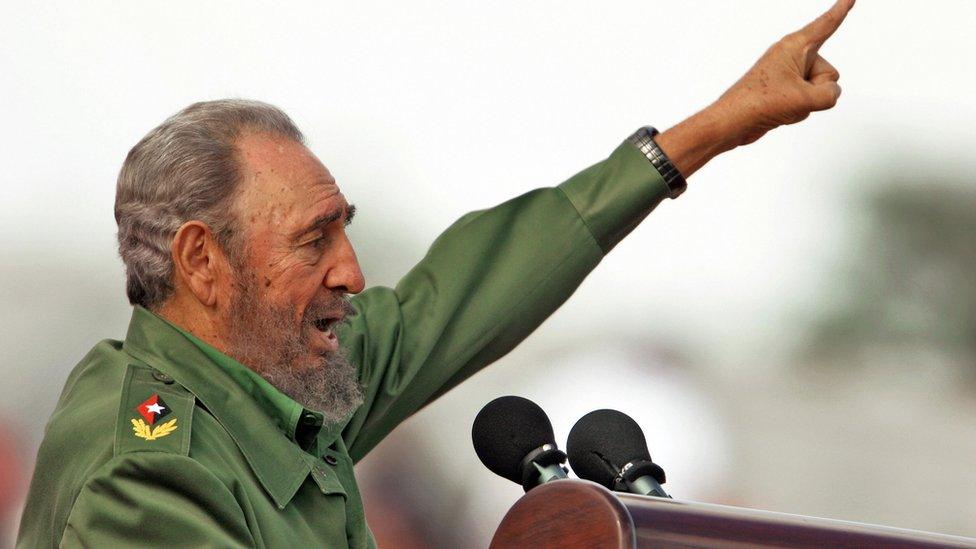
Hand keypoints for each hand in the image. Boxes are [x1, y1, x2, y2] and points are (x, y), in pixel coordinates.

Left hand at [655, 0, 854, 178]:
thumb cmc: (758, 103)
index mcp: (794, 46)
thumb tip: (830, 94)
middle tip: (789, 96)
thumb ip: (830, 94)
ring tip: (781, 104)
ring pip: (819, 91)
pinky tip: (780, 112)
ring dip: (807, 103)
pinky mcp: (784, 91)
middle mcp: (792, 56)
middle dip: (818, 90)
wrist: (732, 122)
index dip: (840, 11)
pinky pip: (807, 101)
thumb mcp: (804, 99)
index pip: (825, 26)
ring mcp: (788, 75)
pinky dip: (799, 110)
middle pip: (829, 73)